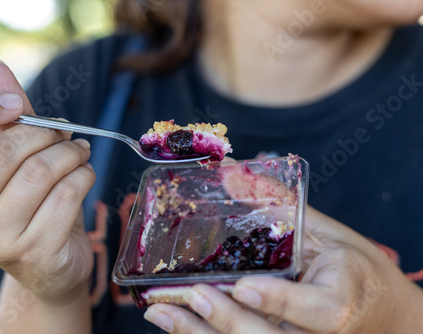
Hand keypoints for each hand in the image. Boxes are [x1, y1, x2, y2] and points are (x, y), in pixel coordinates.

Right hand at [0, 61, 95, 302]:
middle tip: (65, 134)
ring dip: (71, 154)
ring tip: (80, 152)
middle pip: (0, 152)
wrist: (51, 264)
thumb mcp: (18, 159)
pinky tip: (85, 175)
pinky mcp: (32, 252)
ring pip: (39, 173)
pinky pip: (66, 196)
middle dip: (44, 135)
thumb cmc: (33, 204)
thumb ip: (7, 117)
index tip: (15, 106)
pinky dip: (84, 177)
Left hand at [144, 207, 422, 332]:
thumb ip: (279, 206)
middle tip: (195, 294)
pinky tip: (170, 321)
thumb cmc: (347, 268)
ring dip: (199, 333)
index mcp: (340, 299)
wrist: (368, 306)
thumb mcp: (324, 232)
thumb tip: (229, 172)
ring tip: (160, 311)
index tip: (245, 287)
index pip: (320, 311)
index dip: (280, 302)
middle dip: (228, 320)